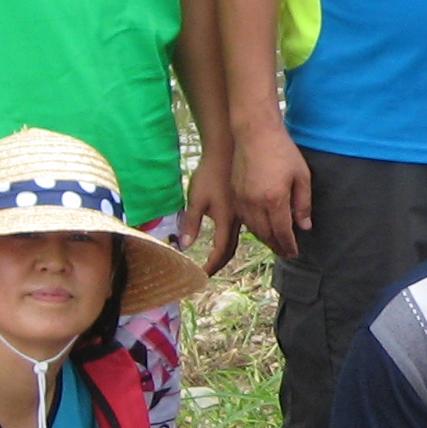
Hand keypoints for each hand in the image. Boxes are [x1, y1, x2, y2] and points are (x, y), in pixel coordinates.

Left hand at [182, 150, 240, 274]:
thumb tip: (184, 246)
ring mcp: (242, 213)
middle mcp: (237, 221)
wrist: (227, 152)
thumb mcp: (196, 199)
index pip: (220, 252)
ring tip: (217, 260)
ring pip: (237, 240)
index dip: (211, 266)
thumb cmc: (210, 174)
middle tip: (208, 271)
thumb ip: (191, 223)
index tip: (202, 275)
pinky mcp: (242, 206)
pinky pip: (240, 229)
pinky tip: (226, 238)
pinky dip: (231, 240)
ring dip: (227, 253)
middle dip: (220, 263)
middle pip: (231, 249)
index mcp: (227, 221)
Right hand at [233, 122, 312, 258]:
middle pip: (266, 234)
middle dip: (277, 246)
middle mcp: (255, 203)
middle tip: (286, 252)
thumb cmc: (283, 151)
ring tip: (275, 243)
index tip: (294, 253)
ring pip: (252, 228)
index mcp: (274, 200)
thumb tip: (304, 226)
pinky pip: (243, 218)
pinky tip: (260, 228)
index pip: (282, 232)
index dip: (289, 245)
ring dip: (264, 239)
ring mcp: (241, 198)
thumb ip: (303, 204)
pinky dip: (252, 227)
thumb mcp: (302, 176)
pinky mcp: (234, 193)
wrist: (255, 133)